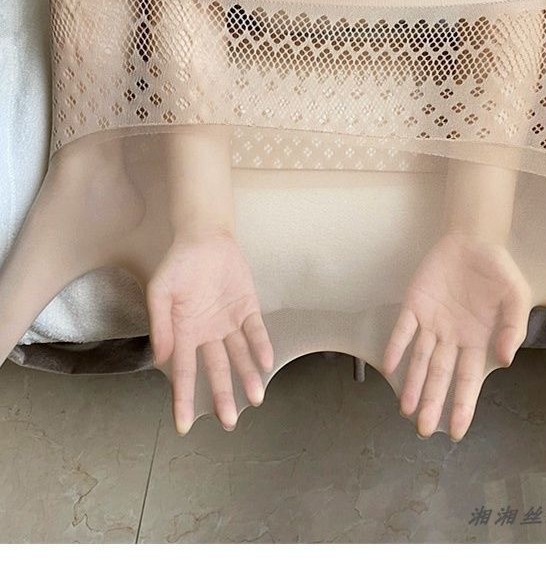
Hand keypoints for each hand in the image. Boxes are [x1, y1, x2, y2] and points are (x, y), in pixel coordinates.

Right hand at [145, 228, 272, 433]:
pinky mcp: (248, 309)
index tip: (183, 426)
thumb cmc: (178, 265)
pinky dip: (260, 346)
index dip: (183, 399)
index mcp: (183, 333)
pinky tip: (266, 363)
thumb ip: (162, 325)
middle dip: (223, 396)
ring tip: (256, 398)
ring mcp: (229, 323)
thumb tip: (162, 359)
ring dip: (248, 376)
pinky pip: (255, 331)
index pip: (184, 373)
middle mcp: (207, 334)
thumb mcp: (160, 292)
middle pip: (217, 370)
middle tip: (229, 422)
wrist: (204, 238)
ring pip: (239, 355)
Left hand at [382, 230, 530, 440]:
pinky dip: (397, 347)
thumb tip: (505, 361)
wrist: (474, 241)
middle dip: (432, 403)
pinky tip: (389, 366)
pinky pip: (404, 330)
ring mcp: (432, 323)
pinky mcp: (414, 305)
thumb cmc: (498, 272)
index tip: (456, 432)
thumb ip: (513, 329)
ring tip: (405, 409)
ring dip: (412, 383)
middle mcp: (452, 338)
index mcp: (477, 342)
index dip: (462, 406)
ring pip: (420, 359)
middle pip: (440, 376)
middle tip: (421, 429)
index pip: (468, 381)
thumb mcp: (516, 298)